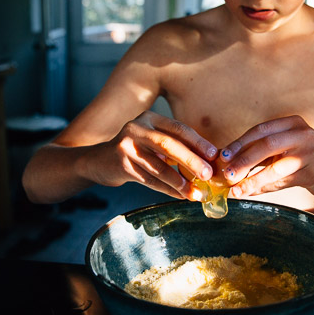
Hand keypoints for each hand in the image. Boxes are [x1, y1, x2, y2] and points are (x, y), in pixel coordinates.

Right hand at [85, 111, 216, 198]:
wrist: (99, 161)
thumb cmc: (136, 151)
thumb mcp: (153, 141)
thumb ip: (175, 147)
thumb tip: (208, 162)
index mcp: (150, 118)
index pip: (178, 128)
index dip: (197, 142)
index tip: (214, 155)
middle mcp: (137, 128)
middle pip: (168, 145)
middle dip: (191, 160)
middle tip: (208, 174)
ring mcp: (126, 146)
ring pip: (158, 167)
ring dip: (180, 182)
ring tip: (196, 193)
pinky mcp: (121, 164)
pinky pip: (149, 180)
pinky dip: (167, 189)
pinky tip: (180, 196)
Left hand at [216, 115, 313, 198]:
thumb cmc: (303, 160)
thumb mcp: (283, 150)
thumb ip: (259, 154)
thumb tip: (227, 164)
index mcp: (292, 123)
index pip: (261, 130)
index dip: (240, 143)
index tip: (223, 156)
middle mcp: (303, 133)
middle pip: (266, 145)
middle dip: (243, 160)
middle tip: (226, 174)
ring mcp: (310, 152)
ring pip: (275, 165)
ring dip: (252, 178)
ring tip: (236, 188)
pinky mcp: (313, 172)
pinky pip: (283, 180)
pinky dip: (264, 187)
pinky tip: (251, 192)